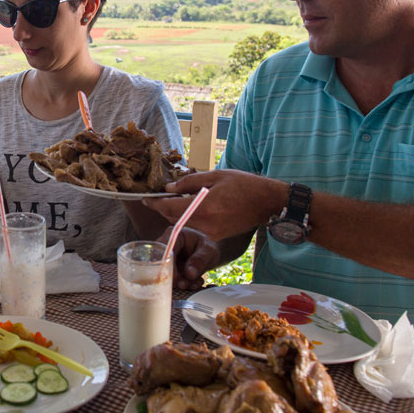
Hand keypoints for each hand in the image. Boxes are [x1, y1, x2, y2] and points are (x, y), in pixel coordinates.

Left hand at [145, 169, 286, 239]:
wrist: (267, 202)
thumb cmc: (244, 185)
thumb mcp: (215, 176)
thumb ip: (189, 183)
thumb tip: (168, 188)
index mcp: (204, 207)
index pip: (170, 208)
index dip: (155, 204)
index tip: (145, 199)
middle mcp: (206, 224)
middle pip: (174, 218)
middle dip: (163, 208)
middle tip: (158, 197)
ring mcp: (211, 233)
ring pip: (184, 224)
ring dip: (176, 214)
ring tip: (174, 200)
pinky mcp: (216, 236)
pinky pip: (195, 227)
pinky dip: (189, 218)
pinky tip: (191, 208)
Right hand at [158, 227, 220, 289]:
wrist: (208, 254)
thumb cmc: (207, 247)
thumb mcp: (208, 251)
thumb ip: (200, 260)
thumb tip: (189, 274)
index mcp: (175, 235)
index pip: (165, 250)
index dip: (168, 264)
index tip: (176, 278)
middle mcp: (166, 246)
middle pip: (163, 263)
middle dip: (174, 277)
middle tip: (186, 285)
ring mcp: (166, 258)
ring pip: (167, 273)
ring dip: (180, 282)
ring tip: (194, 284)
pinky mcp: (169, 268)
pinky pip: (172, 278)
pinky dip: (183, 283)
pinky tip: (194, 283)